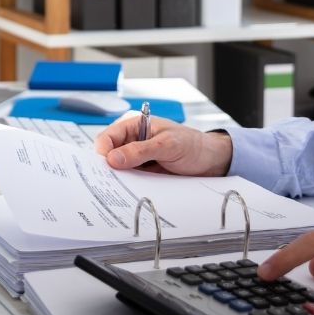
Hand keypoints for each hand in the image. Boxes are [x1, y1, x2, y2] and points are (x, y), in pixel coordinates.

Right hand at [94, 115, 231, 176]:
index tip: (108, 166)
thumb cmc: (192, 145)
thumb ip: (140, 150)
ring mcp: (136, 157)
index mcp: (134, 125)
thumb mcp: (167, 145)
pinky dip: (129, 184)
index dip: (103, 152)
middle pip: (108, 154)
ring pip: (117, 169)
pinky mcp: (142, 171)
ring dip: (120, 177)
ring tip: (125, 186)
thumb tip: (114, 158)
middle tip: (113, 180)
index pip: (107, 137)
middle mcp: (132, 140)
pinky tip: (133, 190)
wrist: (210, 161)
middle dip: (109, 167)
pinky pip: (129, 178)